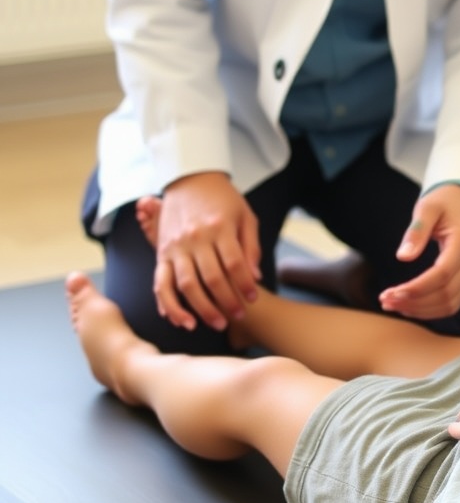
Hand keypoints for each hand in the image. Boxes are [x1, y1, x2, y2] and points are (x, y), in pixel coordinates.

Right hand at [153, 172, 260, 330]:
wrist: (190, 178)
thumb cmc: (224, 199)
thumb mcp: (245, 216)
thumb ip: (251, 246)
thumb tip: (254, 277)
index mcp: (218, 228)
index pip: (234, 263)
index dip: (244, 284)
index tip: (253, 298)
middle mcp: (195, 238)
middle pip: (212, 278)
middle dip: (228, 302)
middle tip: (239, 316)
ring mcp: (175, 247)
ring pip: (186, 285)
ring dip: (201, 309)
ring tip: (217, 323)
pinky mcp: (161, 253)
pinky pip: (160, 284)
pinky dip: (169, 305)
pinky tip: (182, 321)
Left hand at [378, 184, 459, 319]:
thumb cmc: (446, 203)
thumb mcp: (427, 207)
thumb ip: (416, 230)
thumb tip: (403, 257)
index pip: (441, 275)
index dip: (416, 289)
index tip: (390, 293)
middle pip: (445, 294)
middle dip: (413, 302)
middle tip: (385, 301)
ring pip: (450, 304)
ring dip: (421, 310)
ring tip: (394, 305)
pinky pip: (454, 303)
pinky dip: (432, 310)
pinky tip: (410, 306)